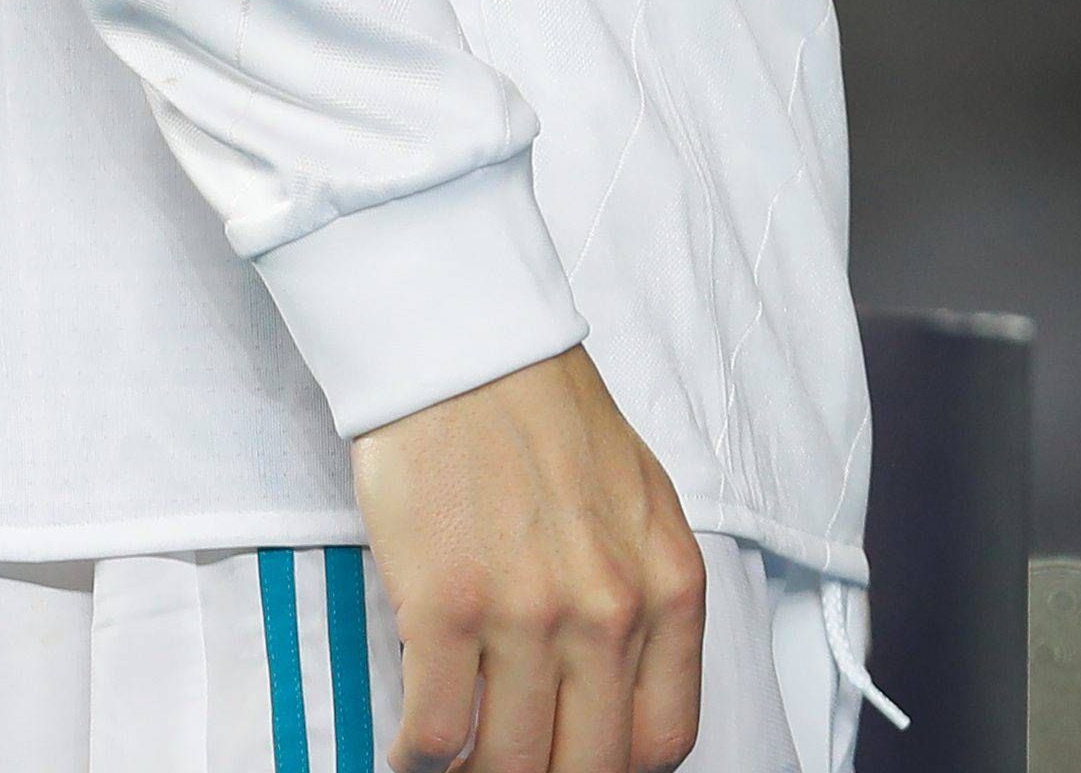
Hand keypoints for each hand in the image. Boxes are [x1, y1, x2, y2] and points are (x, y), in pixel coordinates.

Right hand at [349, 342, 707, 772]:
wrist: (467, 350)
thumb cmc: (547, 421)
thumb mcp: (641, 505)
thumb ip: (645, 600)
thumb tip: (618, 695)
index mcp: (668, 586)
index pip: (662, 739)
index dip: (612, 766)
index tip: (573, 755)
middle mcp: (609, 610)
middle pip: (585, 766)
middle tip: (506, 762)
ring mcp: (528, 613)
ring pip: (506, 765)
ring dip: (473, 772)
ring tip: (454, 757)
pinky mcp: (446, 608)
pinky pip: (436, 734)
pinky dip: (418, 756)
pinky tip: (412, 742)